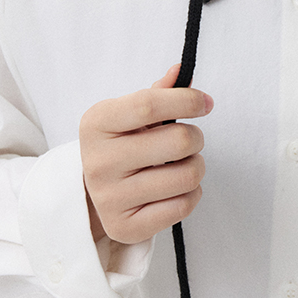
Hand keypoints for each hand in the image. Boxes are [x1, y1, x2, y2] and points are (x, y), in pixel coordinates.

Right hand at [80, 64, 212, 243]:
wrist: (90, 190)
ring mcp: (110, 198)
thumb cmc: (119, 142)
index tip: (206, 103)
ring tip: (184, 163)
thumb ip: (157, 92)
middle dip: (196, 137)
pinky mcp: (125, 227)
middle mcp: (99, 161)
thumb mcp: (128, 112)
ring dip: (196, 166)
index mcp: (97, 123)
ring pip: (186, 176)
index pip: (149, 104)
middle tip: (190, 140)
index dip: (186, 100)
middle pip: (177, 141)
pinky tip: (177, 187)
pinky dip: (191, 193)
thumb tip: (179, 70)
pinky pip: (183, 206)